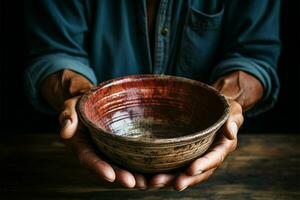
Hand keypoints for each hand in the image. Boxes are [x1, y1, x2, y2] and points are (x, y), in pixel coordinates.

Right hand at [41, 70, 147, 188]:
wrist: (92, 101)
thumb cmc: (81, 103)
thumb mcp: (70, 106)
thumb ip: (67, 116)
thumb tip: (66, 131)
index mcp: (82, 145)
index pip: (89, 159)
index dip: (98, 168)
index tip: (109, 176)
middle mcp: (97, 152)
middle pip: (108, 167)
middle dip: (120, 176)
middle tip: (134, 183)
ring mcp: (110, 150)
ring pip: (121, 166)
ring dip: (133, 176)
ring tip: (147, 182)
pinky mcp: (122, 146)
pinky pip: (130, 156)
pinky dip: (140, 164)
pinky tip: (153, 170)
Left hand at [147, 100, 242, 190]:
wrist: (212, 107)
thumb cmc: (221, 108)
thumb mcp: (231, 110)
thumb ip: (232, 120)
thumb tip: (230, 133)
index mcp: (221, 148)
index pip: (214, 158)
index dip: (204, 165)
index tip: (192, 170)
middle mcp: (207, 156)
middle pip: (197, 172)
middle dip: (185, 179)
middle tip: (174, 184)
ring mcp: (194, 157)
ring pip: (182, 172)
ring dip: (170, 180)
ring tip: (154, 183)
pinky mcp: (182, 154)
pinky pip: (173, 165)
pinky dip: (162, 171)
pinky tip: (148, 175)